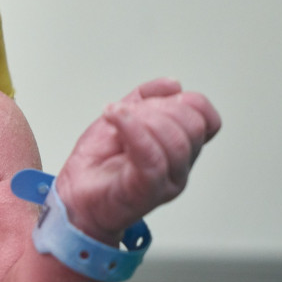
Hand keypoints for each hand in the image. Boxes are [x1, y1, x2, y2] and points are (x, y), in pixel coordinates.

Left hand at [55, 78, 220, 243]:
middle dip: (158, 107)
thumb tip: (174, 85)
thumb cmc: (98, 163)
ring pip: (175, 141)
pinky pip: (152, 158)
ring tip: (114, 116)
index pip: (205, 119)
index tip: (153, 101)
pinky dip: (132, 130)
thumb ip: (146, 98)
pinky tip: (113, 117)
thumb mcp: (121, 118)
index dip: (186, 101)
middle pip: (192, 126)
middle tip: (128, 111)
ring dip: (141, 118)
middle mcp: (179, 166)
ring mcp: (166, 181)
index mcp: (178, 147)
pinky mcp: (147, 191)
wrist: (75, 197)